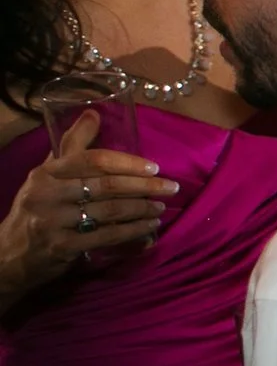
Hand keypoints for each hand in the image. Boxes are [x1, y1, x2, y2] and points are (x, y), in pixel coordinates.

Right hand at [0, 112, 179, 292]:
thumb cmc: (39, 207)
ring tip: (161, 206)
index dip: (127, 162)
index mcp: (47, 172)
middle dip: (144, 186)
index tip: (154, 167)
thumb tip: (94, 113)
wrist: (11, 252)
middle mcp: (47, 194)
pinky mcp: (63, 247)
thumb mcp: (48, 174)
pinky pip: (107, 236)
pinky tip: (149, 228)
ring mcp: (53, 221)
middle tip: (171, 187)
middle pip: (106, 186)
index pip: (93, 160)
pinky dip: (133, 231)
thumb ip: (73, 146)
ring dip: (142, 209)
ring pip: (110, 211)